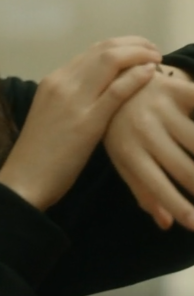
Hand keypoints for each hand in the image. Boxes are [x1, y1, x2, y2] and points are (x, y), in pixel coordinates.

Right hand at [0, 37, 161, 210]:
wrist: (25, 177)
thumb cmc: (39, 152)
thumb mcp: (52, 114)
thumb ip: (71, 98)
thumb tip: (97, 90)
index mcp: (52, 80)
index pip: (91, 51)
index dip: (120, 46)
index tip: (139, 52)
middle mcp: (61, 82)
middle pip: (103, 50)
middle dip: (134, 44)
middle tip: (154, 50)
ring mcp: (73, 99)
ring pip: (110, 61)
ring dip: (139, 54)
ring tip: (156, 58)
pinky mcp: (87, 121)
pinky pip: (117, 90)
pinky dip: (137, 77)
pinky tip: (151, 74)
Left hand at [104, 69, 193, 230]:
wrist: (116, 79)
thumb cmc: (121, 127)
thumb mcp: (122, 156)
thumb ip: (142, 189)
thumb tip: (166, 223)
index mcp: (126, 149)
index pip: (155, 185)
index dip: (179, 207)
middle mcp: (143, 129)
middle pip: (186, 168)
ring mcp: (161, 108)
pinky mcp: (178, 89)